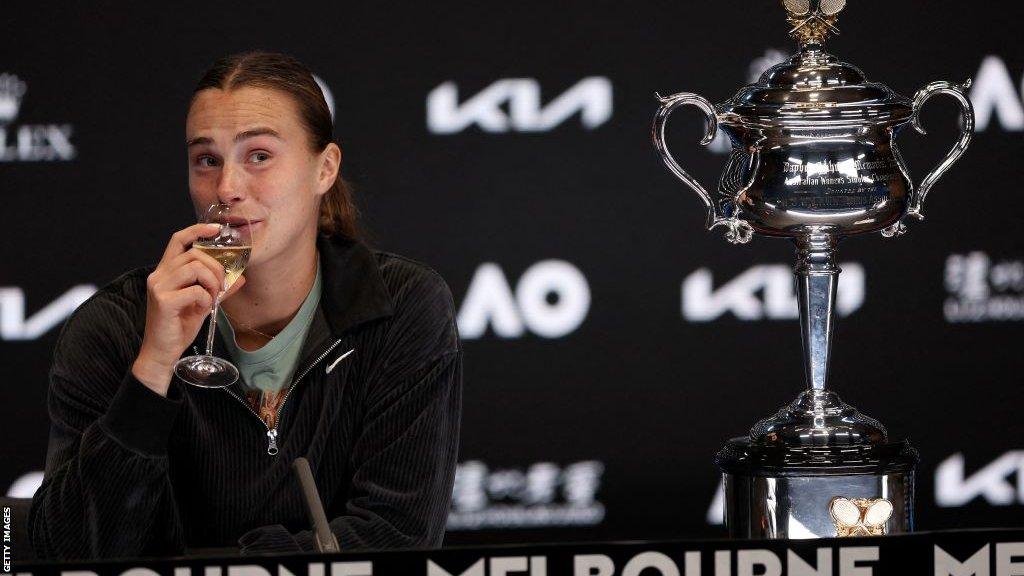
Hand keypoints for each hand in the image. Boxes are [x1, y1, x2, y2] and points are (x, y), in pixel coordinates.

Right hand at [132, 223, 246, 395]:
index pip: (178, 239)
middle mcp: (159, 275)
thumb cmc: (179, 326)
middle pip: (194, 254)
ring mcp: (159, 287)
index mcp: (166, 271)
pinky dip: (206, 298)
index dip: (197, 230)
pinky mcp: (163, 301)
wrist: (162, 352)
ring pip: (195, 268)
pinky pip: (195, 290)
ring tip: (213, 298)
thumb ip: (219, 289)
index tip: (216, 229)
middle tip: (222, 287)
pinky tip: (203, 308)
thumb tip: (240, 277)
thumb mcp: (204, 303)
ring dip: (212, 282)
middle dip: (216, 268)